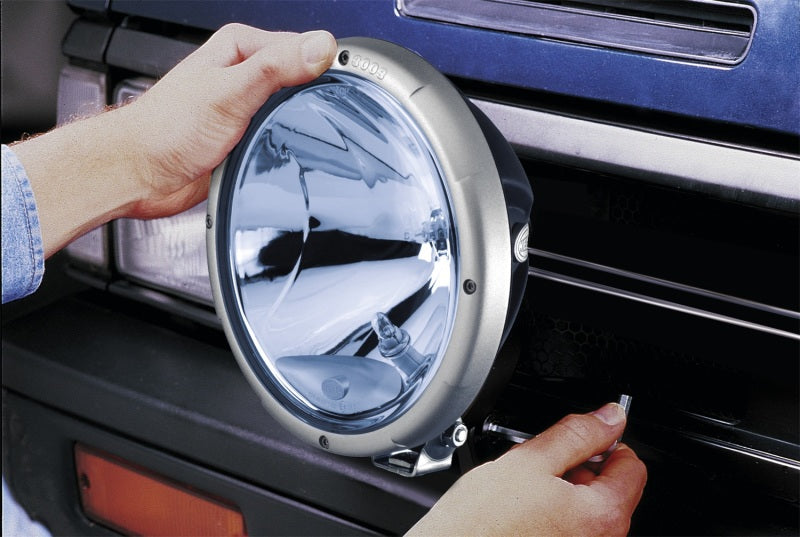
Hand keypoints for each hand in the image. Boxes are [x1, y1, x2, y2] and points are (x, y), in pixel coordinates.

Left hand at [124, 24, 336, 218]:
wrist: (141, 174)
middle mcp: (243, 73)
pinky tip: (290, 151)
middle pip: (303, 79)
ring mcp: (246, 106)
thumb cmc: (165, 131)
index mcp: (240, 48)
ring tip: (309, 134)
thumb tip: (321, 46)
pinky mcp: (245, 136)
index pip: (304, 47)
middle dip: (316, 98)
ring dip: (302, 124)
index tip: (349, 84)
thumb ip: (276, 68)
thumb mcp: (229, 92)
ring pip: (293, 109)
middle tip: (329, 116)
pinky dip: (289, 143)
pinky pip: (280, 135)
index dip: (327, 66)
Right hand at [407, 403, 646, 536]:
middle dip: (578, 469)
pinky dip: (551, 515)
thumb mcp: (528, 460)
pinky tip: (521, 512)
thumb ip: (576, 434)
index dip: (604, 443)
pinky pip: (568, 529)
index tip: (579, 439)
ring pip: (585, 510)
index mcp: (602, 516)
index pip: (632, 465)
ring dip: (562, 492)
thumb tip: (609, 417)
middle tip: (538, 466)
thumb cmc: (480, 523)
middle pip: (609, 490)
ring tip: (523, 492)